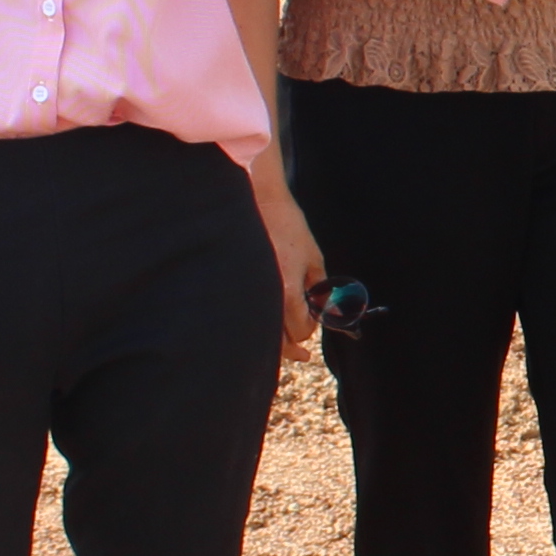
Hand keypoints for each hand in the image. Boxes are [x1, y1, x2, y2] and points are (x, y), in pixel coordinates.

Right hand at [247, 168, 326, 359]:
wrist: (256, 198)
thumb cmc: (288, 224)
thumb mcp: (313, 256)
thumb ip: (319, 289)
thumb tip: (322, 312)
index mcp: (285, 290)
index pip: (300, 330)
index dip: (311, 331)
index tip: (314, 324)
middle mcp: (263, 296)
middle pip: (277, 340)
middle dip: (292, 348)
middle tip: (303, 356)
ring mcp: (245, 290)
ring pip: (257, 330)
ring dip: (273, 340)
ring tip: (287, 348)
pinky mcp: (232, 284)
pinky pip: (245, 312)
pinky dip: (256, 322)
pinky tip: (264, 323)